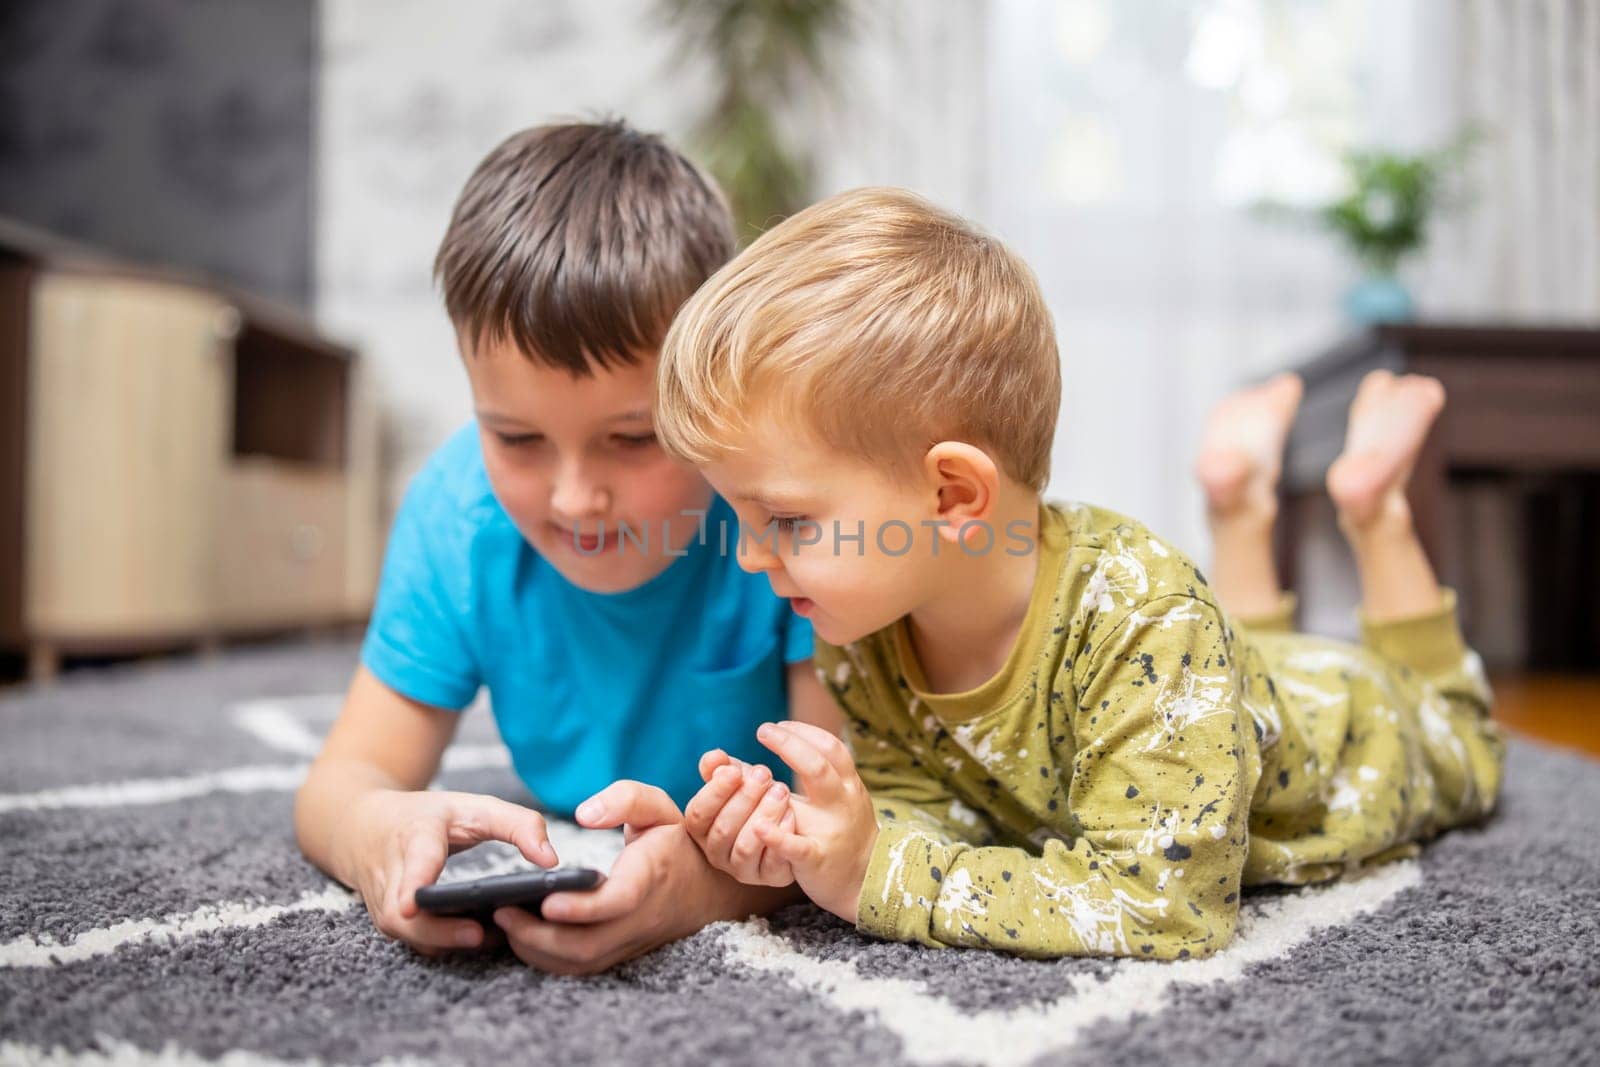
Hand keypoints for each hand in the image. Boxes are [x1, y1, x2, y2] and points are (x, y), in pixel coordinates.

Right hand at [340, 788, 556, 956]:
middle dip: (437, 930)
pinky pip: (413, 940)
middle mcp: (391, 875)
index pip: (412, 862)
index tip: (411, 905)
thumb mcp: (474, 806)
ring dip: (444, 941)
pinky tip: (477, 939)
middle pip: (402, 914)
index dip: (411, 884)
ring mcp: (384, 903)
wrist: (363, 827)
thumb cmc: (428, 816)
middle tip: (478, 935)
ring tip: (491, 938)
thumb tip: (552, 862)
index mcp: (414, 836)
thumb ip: (518, 825)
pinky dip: (441, 943)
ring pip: (406, 934)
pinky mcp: (388, 921)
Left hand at [491, 780, 772, 974]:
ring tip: (503, 923)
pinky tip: (523, 937)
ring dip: (538, 951)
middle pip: (589, 944)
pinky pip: (582, 966)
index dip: (582, 907)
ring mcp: (631, 941)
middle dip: (540, 936)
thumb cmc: (677, 841)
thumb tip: (584, 814)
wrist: (711, 888)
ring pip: (581, 962)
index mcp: (651, 877)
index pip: (617, 902)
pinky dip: (548, 959)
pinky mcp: (621, 952)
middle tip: (501, 911)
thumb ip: (624, 799)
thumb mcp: (660, 806)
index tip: (546, 900)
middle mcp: (641, 917)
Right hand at [683, 750, 798, 886]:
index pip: (698, 814)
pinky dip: (781, 837)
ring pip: (745, 848)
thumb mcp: (736, 782)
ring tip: (781, 791)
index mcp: (702, 829)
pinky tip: (791, 815)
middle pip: (723, 829)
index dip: (715, 792)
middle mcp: (717, 853)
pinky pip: (773, 863)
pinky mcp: (770, 878)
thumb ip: (720, 768)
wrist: (789, 829)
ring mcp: (742, 870)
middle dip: (744, 799)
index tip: (735, 770)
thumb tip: (715, 757)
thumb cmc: (754, 800)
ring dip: (764, 816)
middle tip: (765, 774)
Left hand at [749, 721, 877, 922]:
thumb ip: (798, 773)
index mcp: (844, 784)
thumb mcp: (828, 797)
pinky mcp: (818, 859)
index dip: (803, 733)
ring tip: (752, 773)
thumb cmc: (839, 829)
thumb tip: (738, 756)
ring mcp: (829, 831)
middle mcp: (840, 803)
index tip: (775, 726)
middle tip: (763, 731)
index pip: (829, 748)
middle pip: (818, 767)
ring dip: (773, 790)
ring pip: (802, 807)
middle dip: (790, 745)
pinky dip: (777, 837)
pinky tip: (757, 827)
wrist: (868, 878)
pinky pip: (798, 848)